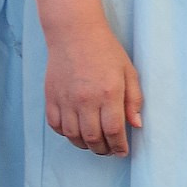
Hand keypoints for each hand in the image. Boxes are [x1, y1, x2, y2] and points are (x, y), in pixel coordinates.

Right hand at [44, 26, 142, 155]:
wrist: (75, 34)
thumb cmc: (106, 52)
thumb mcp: (129, 73)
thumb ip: (134, 100)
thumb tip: (136, 125)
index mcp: (108, 94)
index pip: (114, 131)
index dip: (119, 146)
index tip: (123, 152)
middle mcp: (85, 100)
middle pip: (93, 138)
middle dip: (103, 149)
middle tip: (109, 150)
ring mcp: (65, 100)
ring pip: (73, 135)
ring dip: (85, 145)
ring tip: (94, 144)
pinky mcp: (50, 97)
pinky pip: (56, 125)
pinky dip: (66, 134)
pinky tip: (76, 133)